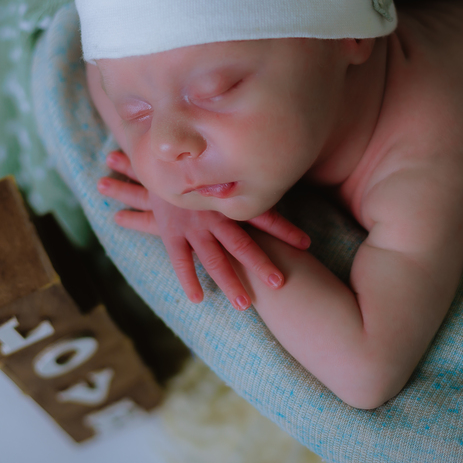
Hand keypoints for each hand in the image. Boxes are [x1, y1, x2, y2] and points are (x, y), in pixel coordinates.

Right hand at [96, 150, 309, 309]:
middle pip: (241, 243)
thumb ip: (244, 182)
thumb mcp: (221, 170)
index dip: (284, 229)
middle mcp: (213, 214)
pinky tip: (198, 298)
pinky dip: (188, 280)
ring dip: (229, 281)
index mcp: (229, 200)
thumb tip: (281, 176)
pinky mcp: (171, 232)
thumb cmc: (195, 165)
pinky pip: (180, 260)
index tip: (306, 244)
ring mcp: (192, 225)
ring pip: (213, 258)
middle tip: (278, 283)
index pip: (263, 215)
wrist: (156, 158)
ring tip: (244, 304)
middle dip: (260, 264)